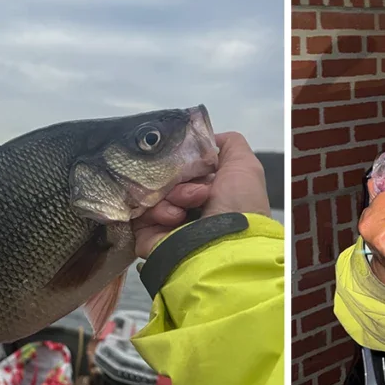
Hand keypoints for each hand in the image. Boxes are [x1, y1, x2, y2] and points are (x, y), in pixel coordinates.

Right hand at [130, 131, 269, 257]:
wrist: (225, 246)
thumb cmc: (239, 206)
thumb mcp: (245, 165)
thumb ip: (230, 144)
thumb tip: (209, 138)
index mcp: (208, 191)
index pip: (184, 167)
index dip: (186, 161)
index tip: (194, 162)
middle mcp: (188, 207)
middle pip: (166, 178)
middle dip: (179, 180)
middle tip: (197, 191)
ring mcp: (167, 223)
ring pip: (153, 193)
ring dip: (172, 196)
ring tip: (187, 208)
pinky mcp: (148, 237)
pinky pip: (140, 213)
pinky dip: (158, 212)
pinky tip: (175, 219)